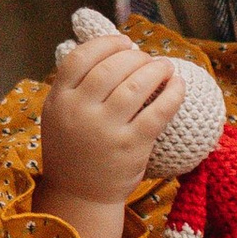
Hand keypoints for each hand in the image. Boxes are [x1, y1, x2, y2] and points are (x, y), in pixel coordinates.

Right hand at [39, 30, 184, 211]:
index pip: (81, 57)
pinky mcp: (131, 146)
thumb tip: (111, 49)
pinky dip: (172, 94)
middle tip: (147, 58)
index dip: (106, 43)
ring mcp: (105, 129)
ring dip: (156, 70)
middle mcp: (79, 112)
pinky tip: (177, 85)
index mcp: (58, 100)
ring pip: (136, 85)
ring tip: (165, 68)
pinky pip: (157, 111)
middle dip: (136, 56)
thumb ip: (76, 86)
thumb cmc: (74, 149)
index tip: (125, 42)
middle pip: (112, 67)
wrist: (79, 195)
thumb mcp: (59, 115)